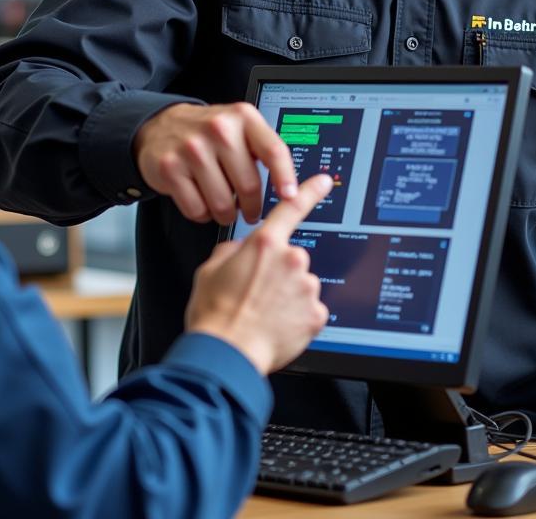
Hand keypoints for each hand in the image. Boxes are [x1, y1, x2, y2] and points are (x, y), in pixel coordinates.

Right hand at [134, 102, 297, 224]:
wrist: (161, 126)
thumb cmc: (208, 132)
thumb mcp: (239, 126)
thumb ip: (263, 148)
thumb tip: (291, 187)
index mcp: (242, 117)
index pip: (273, 150)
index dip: (285, 177)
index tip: (291, 197)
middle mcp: (218, 129)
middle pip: (249, 185)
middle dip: (252, 207)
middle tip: (251, 211)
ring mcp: (192, 149)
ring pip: (223, 203)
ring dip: (227, 214)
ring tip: (224, 206)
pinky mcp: (170, 168)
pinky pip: (197, 209)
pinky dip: (203, 214)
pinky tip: (202, 201)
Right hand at [184, 173, 330, 373]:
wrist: (227, 355)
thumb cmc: (214, 315)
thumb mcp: (210, 270)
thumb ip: (232, 251)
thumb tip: (241, 251)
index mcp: (264, 245)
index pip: (292, 208)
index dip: (310, 191)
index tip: (324, 181)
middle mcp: (291, 260)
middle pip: (291, 258)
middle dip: (278, 272)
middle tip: (256, 293)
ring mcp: (306, 288)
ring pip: (301, 285)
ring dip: (288, 296)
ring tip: (263, 314)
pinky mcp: (316, 315)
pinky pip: (309, 311)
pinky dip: (297, 318)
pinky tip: (277, 327)